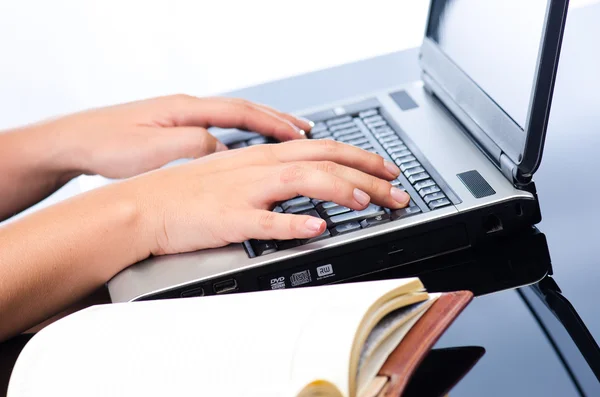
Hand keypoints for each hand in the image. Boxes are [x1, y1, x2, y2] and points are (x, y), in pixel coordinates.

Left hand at [47, 95, 311, 178]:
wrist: (71, 143)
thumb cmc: (106, 144)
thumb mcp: (154, 148)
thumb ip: (194, 145)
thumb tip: (224, 148)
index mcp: (186, 109)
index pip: (242, 113)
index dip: (274, 124)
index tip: (300, 134)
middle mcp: (186, 108)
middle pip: (244, 109)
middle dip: (277, 120)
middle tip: (305, 130)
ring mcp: (180, 117)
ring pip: (232, 118)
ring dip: (262, 126)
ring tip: (285, 136)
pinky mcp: (173, 130)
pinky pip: (219, 129)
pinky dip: (241, 135)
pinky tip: (245, 145)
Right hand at [125, 139, 409, 255]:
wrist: (145, 206)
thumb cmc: (187, 192)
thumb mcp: (234, 172)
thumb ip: (269, 173)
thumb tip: (301, 176)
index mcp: (262, 156)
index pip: (323, 149)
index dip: (360, 157)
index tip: (386, 169)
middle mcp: (259, 168)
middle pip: (324, 162)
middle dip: (367, 174)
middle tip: (397, 189)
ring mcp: (245, 192)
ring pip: (302, 182)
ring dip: (340, 189)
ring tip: (368, 201)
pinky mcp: (230, 219)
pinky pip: (266, 221)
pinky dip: (294, 224)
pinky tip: (317, 228)